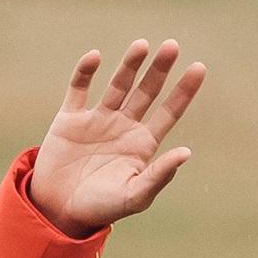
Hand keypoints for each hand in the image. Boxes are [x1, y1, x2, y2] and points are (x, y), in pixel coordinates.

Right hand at [30, 38, 205, 236]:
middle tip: (172, 46)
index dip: (184, 91)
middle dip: (159, 70)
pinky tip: (95, 57)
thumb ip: (159, 175)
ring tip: (142, 46)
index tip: (199, 67)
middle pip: (146, 91)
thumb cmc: (101, 209)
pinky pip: (79, 88)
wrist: (58, 211)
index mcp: (142, 144)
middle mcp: (123, 126)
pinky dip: (85, 72)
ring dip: (129, 64)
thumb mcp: (135, 196)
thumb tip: (186, 152)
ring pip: (118, 85)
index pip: (169, 112)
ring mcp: (97, 119)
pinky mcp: (70, 118)